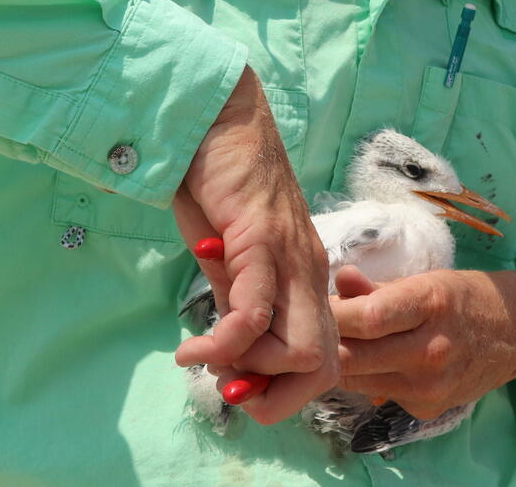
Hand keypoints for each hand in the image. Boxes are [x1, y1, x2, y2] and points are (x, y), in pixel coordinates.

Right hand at [172, 67, 338, 423]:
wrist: (214, 116)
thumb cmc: (218, 181)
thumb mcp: (226, 256)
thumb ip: (235, 299)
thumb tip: (231, 350)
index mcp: (305, 277)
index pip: (323, 359)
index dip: (284, 391)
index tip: (236, 382)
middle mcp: (309, 273)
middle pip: (325, 368)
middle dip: (275, 399)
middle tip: (225, 382)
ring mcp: (291, 257)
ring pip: (302, 353)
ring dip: (248, 371)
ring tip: (202, 357)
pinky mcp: (261, 239)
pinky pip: (254, 315)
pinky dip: (223, 345)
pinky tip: (190, 347)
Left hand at [331, 266, 515, 419]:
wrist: (514, 333)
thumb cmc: (461, 298)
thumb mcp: (424, 280)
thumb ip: (376, 288)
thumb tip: (339, 279)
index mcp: (431, 303)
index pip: (367, 317)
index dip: (333, 314)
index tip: (319, 306)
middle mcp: (432, 349)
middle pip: (354, 356)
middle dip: (328, 342)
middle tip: (317, 329)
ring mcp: (431, 386)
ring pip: (358, 380)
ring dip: (342, 362)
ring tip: (342, 342)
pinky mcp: (427, 409)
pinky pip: (378, 394)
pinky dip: (368, 379)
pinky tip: (376, 361)